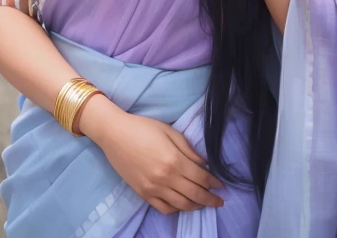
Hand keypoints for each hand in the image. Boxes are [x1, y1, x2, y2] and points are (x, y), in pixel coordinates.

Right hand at [95, 111, 223, 214]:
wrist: (114, 134)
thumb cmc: (143, 127)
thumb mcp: (169, 131)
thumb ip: (188, 149)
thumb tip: (204, 163)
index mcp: (174, 160)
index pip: (200, 177)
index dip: (213, 183)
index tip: (221, 185)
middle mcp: (165, 178)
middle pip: (194, 194)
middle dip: (209, 199)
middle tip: (219, 201)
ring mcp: (153, 188)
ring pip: (180, 205)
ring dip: (195, 206)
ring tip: (203, 203)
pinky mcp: (143, 193)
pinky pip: (164, 208)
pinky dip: (176, 209)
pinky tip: (182, 205)